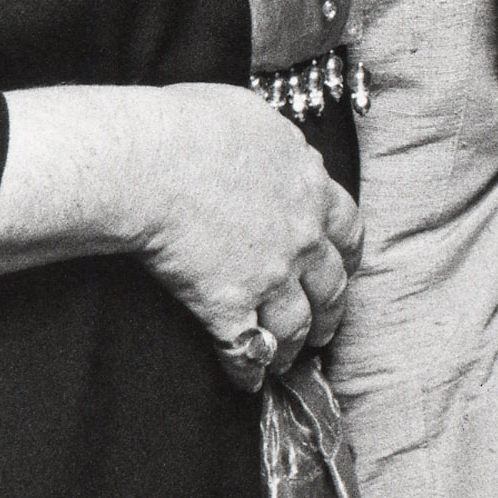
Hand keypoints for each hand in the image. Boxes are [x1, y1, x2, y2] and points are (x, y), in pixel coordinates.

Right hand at [124, 86, 361, 384]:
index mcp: (308, 184)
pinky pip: (247, 350)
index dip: (347, 253)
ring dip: (294, 346)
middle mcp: (301, 234)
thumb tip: (266, 143)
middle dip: (331, 310)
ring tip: (287, 360)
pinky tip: (247, 382)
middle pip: (332, 283)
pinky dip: (248, 371)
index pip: (347, 226)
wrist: (151, 160)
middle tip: (325, 328)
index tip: (344, 266)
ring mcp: (270, 274)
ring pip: (296, 324)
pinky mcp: (231, 305)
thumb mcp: (247, 115)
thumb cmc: (187, 125)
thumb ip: (270, 140)